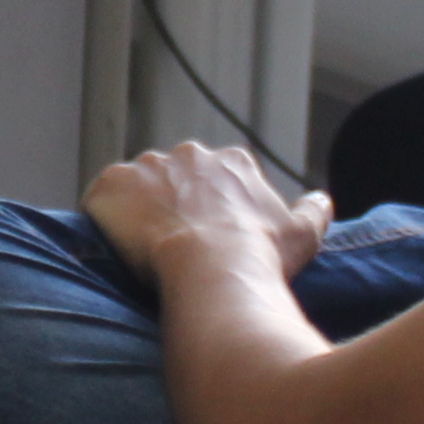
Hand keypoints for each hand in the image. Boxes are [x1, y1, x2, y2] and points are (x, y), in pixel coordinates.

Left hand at [82, 136, 326, 286]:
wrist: (214, 269)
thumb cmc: (261, 256)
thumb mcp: (302, 234)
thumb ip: (314, 210)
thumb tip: (323, 199)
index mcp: (231, 161)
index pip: (216, 176)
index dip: (210, 207)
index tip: (209, 235)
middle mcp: (187, 153)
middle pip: (173, 177)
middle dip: (171, 204)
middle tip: (173, 246)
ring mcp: (145, 167)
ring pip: (135, 188)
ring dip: (136, 211)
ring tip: (141, 251)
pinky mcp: (110, 185)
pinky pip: (100, 199)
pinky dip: (103, 218)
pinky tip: (112, 247)